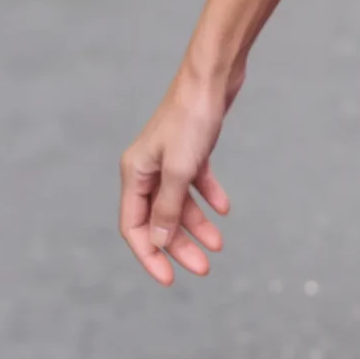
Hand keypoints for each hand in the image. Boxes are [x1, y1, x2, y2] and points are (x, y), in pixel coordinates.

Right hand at [119, 69, 234, 285]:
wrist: (213, 78)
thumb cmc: (192, 119)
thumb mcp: (180, 170)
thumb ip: (170, 208)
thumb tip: (159, 242)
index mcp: (134, 173)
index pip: (134, 226)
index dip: (149, 255)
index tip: (169, 280)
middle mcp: (147, 168)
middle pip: (160, 219)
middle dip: (179, 246)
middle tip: (204, 269)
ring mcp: (169, 159)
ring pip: (179, 203)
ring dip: (198, 226)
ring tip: (219, 245)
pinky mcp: (191, 150)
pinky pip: (196, 183)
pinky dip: (209, 197)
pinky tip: (225, 210)